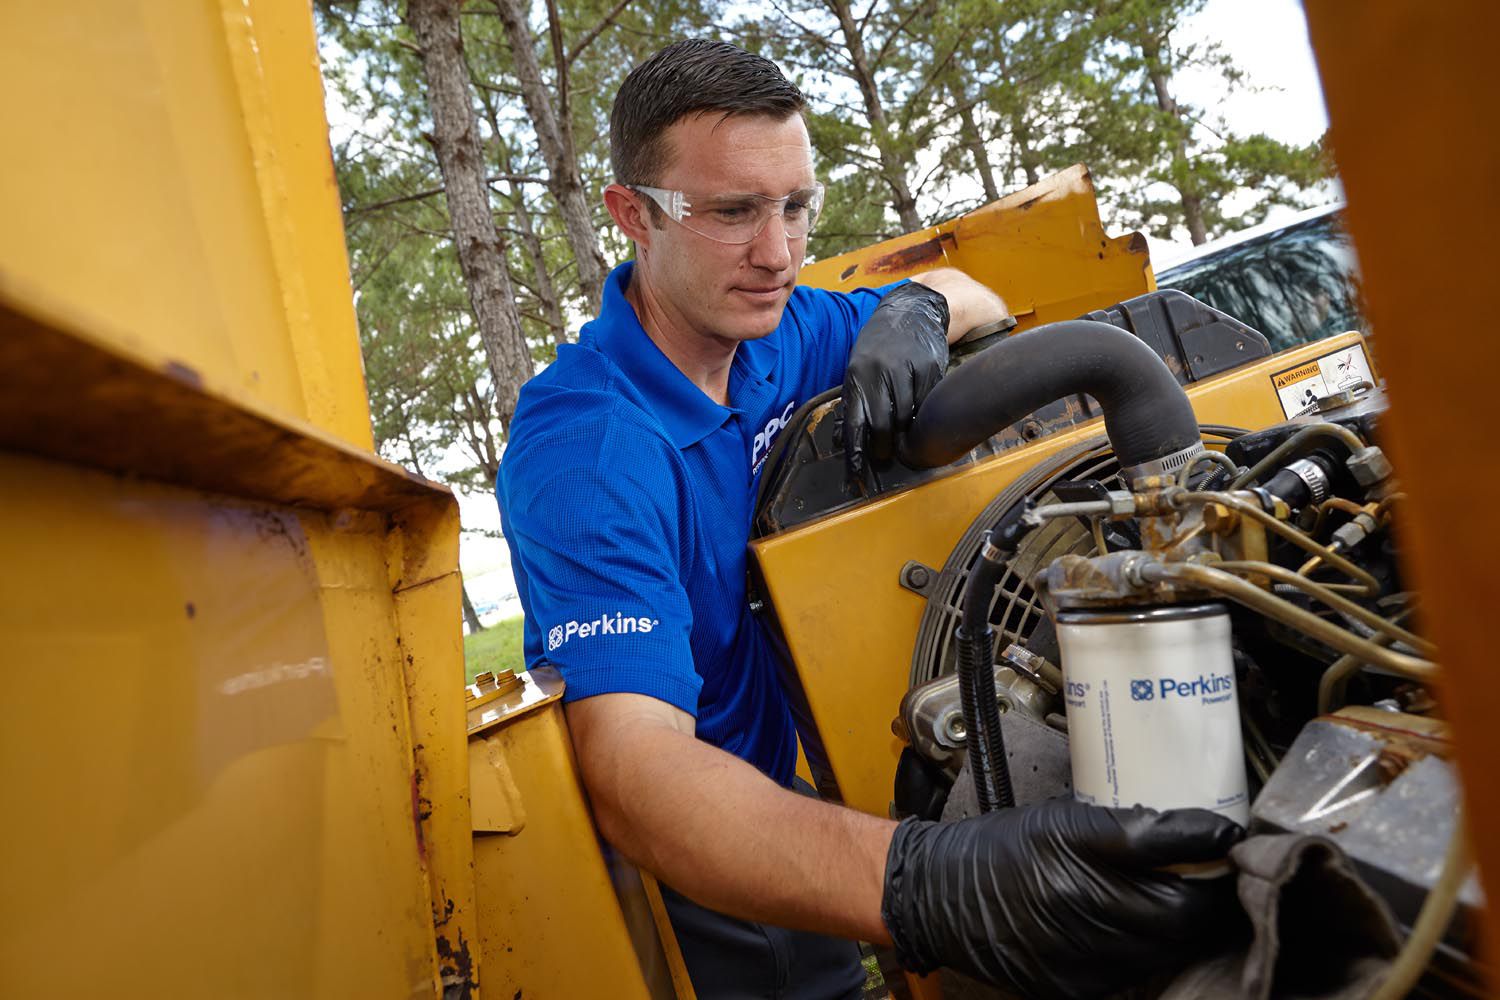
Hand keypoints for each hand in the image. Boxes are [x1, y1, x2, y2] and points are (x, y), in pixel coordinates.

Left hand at [842, 281, 949, 482]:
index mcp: (857, 375)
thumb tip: (841, 438)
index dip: (855, 451)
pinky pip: (925, 404)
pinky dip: (922, 415)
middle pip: (881, 425)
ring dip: (904, 433)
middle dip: (883, 448)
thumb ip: (853, 400)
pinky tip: (920, 416)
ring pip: (905, 418)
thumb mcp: (859, 366)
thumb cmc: (882, 344)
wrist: (914, 310)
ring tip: (904, 437)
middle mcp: (879, 373)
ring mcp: (905, 370)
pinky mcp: (929, 369)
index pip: (853, 421)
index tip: (856, 474)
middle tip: (887, 457)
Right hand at [881, 798, 1244, 998]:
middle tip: (1213, 872)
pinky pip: (1134, 973)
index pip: (1186, 880)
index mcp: (1088, 873)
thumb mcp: (1065, 820)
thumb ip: (1136, 827)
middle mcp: (1088, 924)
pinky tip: (1135, 925)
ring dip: (1181, 927)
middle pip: (1185, 923)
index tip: (1229, 842)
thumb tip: (1206, 831)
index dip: (1217, 861)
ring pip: (1166, 952)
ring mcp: (1082, 965)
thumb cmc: (999, 851)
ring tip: (1177, 895)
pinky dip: (1147, 950)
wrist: (939, 896)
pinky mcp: (1074, 990)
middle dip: (1208, 899)